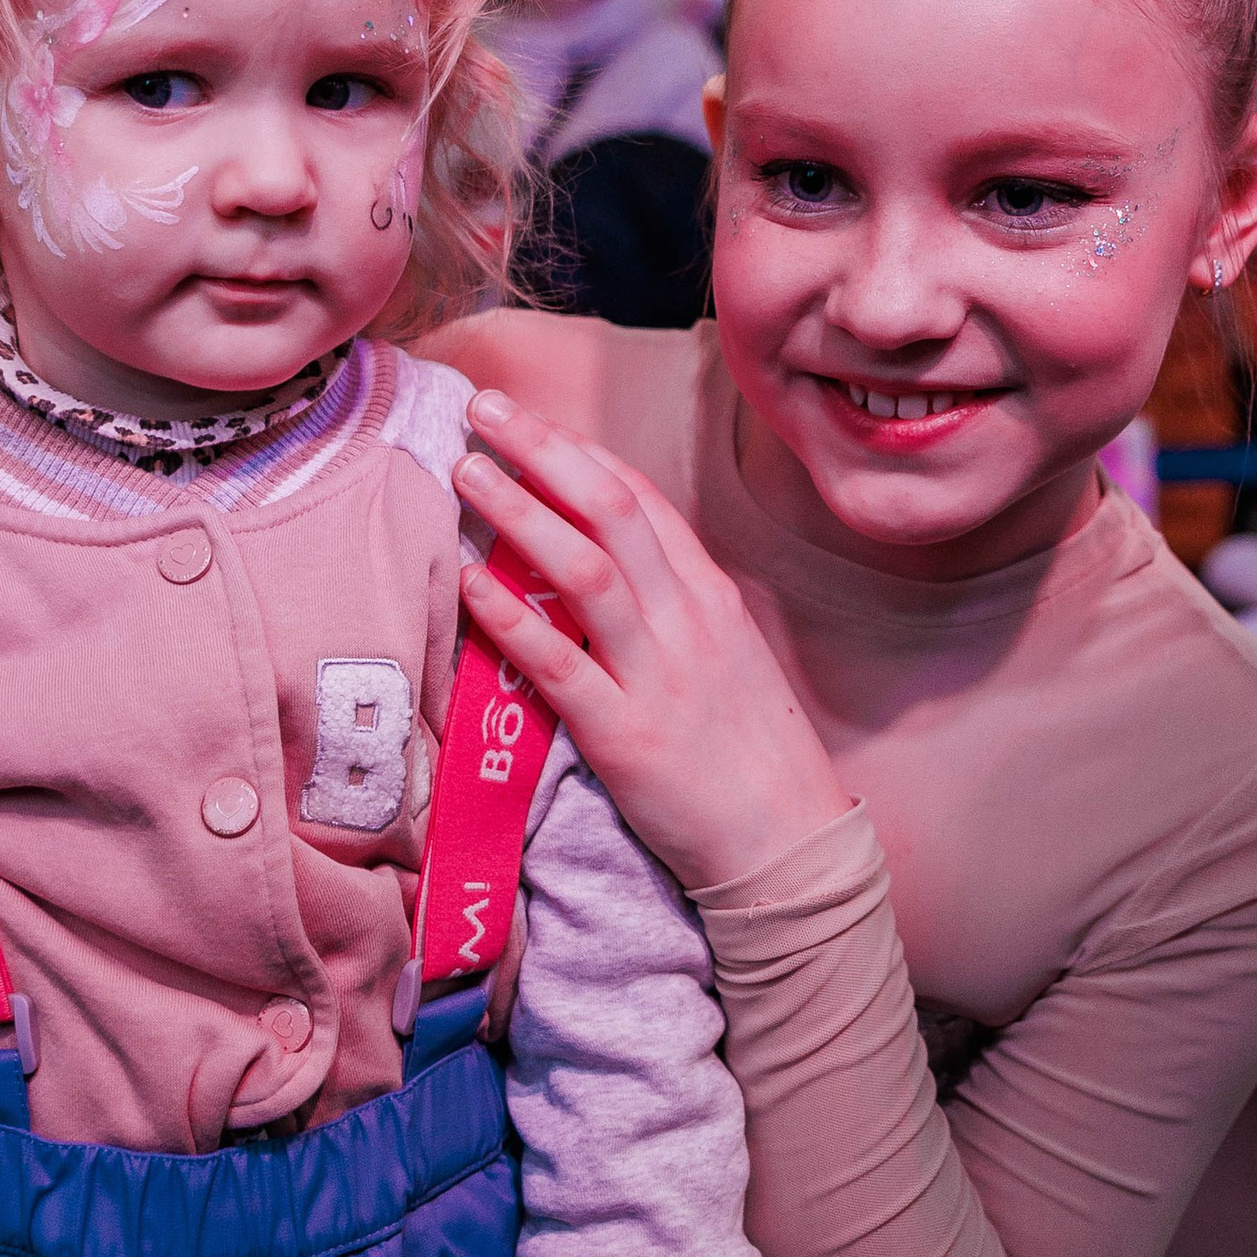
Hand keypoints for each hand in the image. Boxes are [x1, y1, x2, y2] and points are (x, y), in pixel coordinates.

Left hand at [453, 392, 849, 893]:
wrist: (791, 846)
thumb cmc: (753, 756)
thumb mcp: (729, 658)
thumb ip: (675, 607)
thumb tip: (610, 565)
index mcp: (712, 598)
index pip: (643, 499)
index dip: (579, 452)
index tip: (527, 423)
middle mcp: (689, 621)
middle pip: (610, 509)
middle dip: (543, 451)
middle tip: (483, 410)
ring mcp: (660, 676)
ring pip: (586, 570)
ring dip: (521, 513)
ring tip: (466, 473)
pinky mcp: (629, 737)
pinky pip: (562, 666)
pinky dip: (513, 619)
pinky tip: (472, 584)